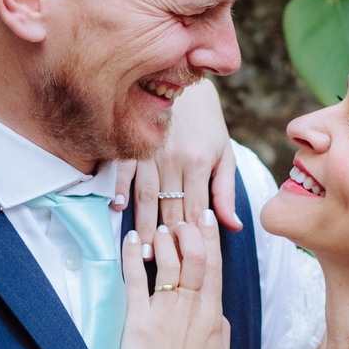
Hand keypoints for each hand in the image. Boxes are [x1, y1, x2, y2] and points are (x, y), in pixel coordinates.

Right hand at [113, 80, 242, 259]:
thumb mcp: (224, 153)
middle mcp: (177, 159)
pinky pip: (124, 169)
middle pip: (171, 207)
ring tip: (141, 250)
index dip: (191, 237)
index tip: (187, 263)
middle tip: (162, 269)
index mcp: (202, 162)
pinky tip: (116, 208)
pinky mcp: (134, 143)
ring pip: (147, 194)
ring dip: (144, 224)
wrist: (181, 79)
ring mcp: (153, 151)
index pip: (196, 209)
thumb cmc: (206, 121)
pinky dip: (119, 188)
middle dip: (167, 240)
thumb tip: (231, 227)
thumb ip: (225, 191)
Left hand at [118, 211, 229, 348]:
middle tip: (181, 215)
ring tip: (158, 227)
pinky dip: (133, 257)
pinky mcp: (139, 321)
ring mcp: (165, 313)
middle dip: (189, 230)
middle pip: (195, 257)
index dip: (210, 238)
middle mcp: (191, 308)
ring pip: (167, 263)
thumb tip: (217, 308)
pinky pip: (136, 281)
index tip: (205, 217)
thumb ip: (221, 328)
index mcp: (212, 314)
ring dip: (163, 240)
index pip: (214, 266)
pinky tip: (131, 240)